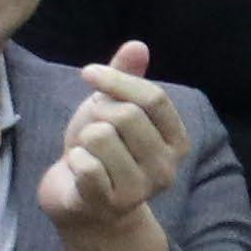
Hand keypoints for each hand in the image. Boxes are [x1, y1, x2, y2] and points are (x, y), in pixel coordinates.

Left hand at [38, 38, 187, 242]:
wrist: (81, 204)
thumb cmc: (102, 152)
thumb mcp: (113, 109)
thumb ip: (126, 79)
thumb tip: (137, 45)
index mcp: (176, 141)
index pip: (153, 98)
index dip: (117, 79)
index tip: (89, 73)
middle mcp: (166, 168)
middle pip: (126, 115)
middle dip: (98, 114)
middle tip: (92, 131)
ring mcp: (140, 190)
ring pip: (101, 136)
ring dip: (83, 140)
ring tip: (88, 154)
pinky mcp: (110, 205)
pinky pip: (86, 164)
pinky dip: (74, 161)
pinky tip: (79, 172)